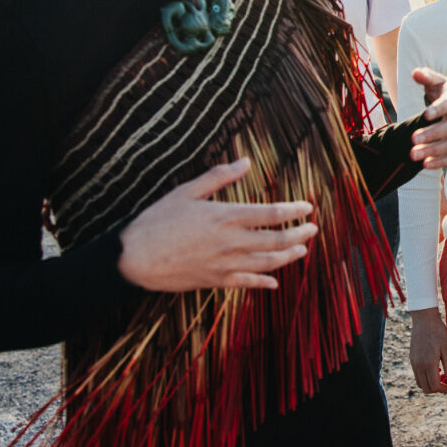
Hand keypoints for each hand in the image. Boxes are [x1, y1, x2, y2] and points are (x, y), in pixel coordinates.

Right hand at [118, 158, 316, 291]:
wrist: (133, 258)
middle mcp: (230, 242)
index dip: (294, 211)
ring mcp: (224, 264)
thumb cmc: (157, 220)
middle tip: (313, 229)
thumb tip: (245, 163)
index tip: (308, 207)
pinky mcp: (214, 281)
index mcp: (225, 217)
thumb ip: (219, 177)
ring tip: (302, 250)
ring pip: (266, 263)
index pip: (271, 214)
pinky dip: (263, 282)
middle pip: (276, 241)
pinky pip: (246, 283)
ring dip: (288, 257)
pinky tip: (274, 283)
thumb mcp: (186, 192)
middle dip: (299, 235)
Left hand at [409, 68, 446, 169]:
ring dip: (433, 151)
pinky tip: (426, 164)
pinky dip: (441, 161)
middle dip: (432, 135)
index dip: (439, 110)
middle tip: (413, 140)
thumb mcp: (438, 81)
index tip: (425, 115)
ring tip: (414, 155)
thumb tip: (415, 73)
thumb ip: (426, 77)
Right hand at [409, 309, 446, 392]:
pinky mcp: (412, 359)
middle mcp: (418, 365)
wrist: (424, 319)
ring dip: (432, 384)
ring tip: (442, 374)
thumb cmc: (438, 332)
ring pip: (421, 384)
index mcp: (428, 364)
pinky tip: (435, 368)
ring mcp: (413, 363)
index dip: (445, 389)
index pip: (435, 386)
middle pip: (427, 388)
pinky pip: (417, 375)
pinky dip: (426, 377)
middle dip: (439, 388)